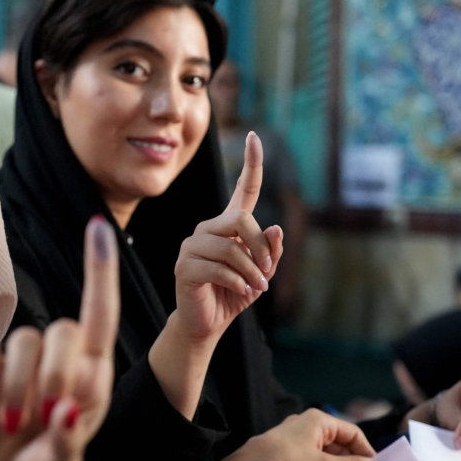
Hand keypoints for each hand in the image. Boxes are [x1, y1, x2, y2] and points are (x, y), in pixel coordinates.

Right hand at [0, 217, 119, 460]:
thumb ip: (65, 445)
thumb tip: (66, 411)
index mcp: (92, 379)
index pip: (101, 316)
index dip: (100, 272)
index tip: (98, 227)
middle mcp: (60, 361)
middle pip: (66, 331)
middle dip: (56, 377)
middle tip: (44, 418)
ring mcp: (19, 360)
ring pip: (25, 340)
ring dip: (17, 390)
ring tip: (12, 426)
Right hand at [170, 131, 283, 348]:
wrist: (206, 324)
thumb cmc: (233, 294)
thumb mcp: (261, 273)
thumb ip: (270, 253)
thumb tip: (276, 229)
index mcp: (228, 226)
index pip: (243, 190)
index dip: (250, 163)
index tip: (254, 136)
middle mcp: (207, 229)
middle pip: (240, 220)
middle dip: (260, 247)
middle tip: (269, 274)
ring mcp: (192, 246)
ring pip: (230, 247)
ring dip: (251, 272)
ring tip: (257, 288)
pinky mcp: (184, 266)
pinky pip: (218, 267)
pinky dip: (238, 282)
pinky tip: (243, 293)